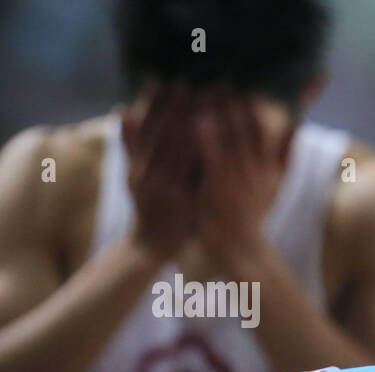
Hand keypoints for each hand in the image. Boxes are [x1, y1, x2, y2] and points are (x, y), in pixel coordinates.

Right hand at [120, 83, 201, 261]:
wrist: (150, 244)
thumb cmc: (148, 205)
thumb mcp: (134, 173)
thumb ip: (131, 143)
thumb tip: (119, 108)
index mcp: (135, 162)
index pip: (145, 125)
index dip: (155, 102)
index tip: (167, 79)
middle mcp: (144, 171)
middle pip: (159, 132)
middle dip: (172, 106)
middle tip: (187, 82)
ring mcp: (161, 186)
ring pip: (173, 149)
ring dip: (187, 124)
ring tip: (201, 101)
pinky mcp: (178, 200)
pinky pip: (189, 173)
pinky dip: (197, 155)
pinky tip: (210, 139)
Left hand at [194, 88, 289, 274]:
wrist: (242, 251)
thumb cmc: (251, 214)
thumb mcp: (274, 182)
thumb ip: (285, 153)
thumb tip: (297, 125)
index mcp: (267, 166)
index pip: (263, 129)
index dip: (254, 105)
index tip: (244, 81)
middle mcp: (256, 171)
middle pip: (247, 130)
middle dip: (235, 102)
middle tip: (223, 76)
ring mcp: (239, 181)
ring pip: (231, 140)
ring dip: (221, 113)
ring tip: (210, 89)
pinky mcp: (221, 191)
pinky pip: (215, 160)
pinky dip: (208, 140)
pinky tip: (197, 121)